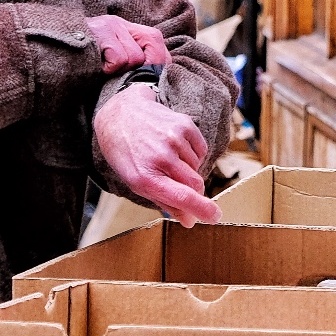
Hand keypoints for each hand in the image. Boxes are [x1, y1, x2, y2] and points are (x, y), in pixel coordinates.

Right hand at [87, 14, 170, 73]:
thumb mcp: (108, 59)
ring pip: (135, 58)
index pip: (155, 38)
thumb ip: (129, 61)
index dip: (160, 59)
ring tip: (104, 72)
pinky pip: (119, 59)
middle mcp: (117, 23)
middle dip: (144, 68)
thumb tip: (155, 76)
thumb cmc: (81, 65)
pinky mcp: (99, 32)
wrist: (48, 51)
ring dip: (120, 72)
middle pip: (152, 45)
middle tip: (126, 78)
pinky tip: (96, 70)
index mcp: (122, 28)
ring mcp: (108, 25)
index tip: (154, 77)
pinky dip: (109, 70)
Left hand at [93, 84, 218, 222]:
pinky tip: (176, 148)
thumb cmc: (127, 154)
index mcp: (145, 177)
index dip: (202, 209)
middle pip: (195, 184)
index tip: (215, 216)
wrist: (120, 115)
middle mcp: (161, 157)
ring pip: (197, 167)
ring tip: (169, 159)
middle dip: (194, 191)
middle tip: (182, 186)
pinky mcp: (184, 125)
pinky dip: (193, 154)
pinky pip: (201, 150)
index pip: (182, 197)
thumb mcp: (136, 183)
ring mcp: (174, 139)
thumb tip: (190, 220)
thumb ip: (165, 202)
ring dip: (189, 169)